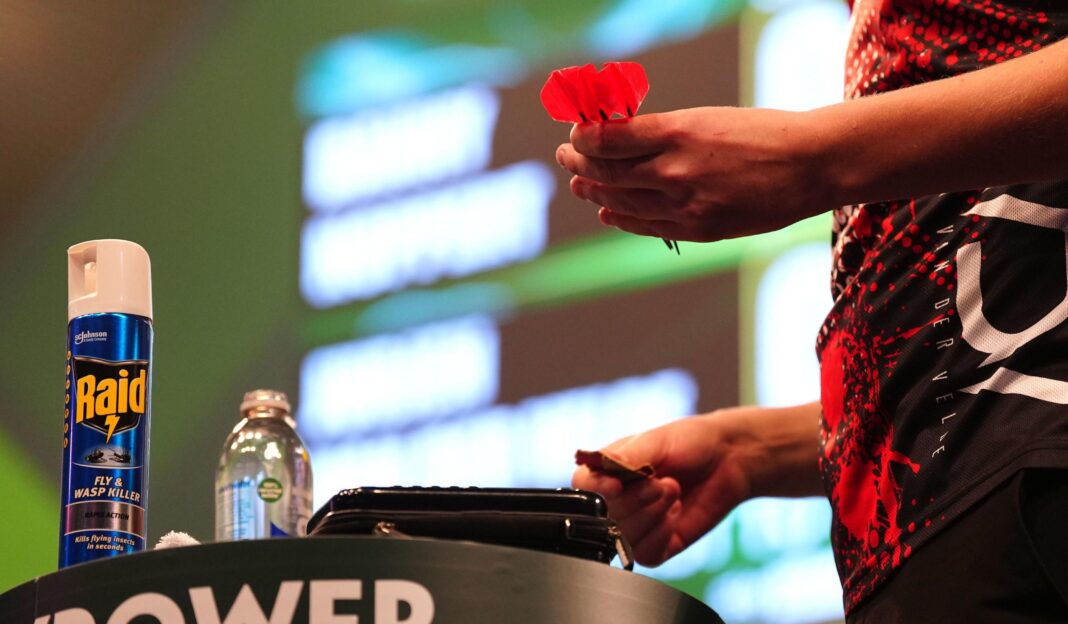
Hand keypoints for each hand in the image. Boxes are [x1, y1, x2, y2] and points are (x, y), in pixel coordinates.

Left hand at [555, 107, 831, 242]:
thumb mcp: (707, 118)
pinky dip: (622, 218)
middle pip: (608, 171)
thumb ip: (662, 131)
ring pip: (622, 200)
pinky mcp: (699, 228)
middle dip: (580, 163)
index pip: (608, 139)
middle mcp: (676, 170)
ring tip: (580, 185)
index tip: (575, 132)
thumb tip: (619, 137)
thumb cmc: (760, 134)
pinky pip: (648, 226)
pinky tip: (608, 212)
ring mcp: (686, 204)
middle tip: (566, 157)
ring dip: (595, 191)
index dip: (583, 137)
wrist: (810, 166)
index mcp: (678, 132)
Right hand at [572, 413, 750, 566]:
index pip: (583, 487)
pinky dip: (663, 534)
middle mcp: (616, 500)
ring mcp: (635, 525)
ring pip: (624, 538)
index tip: (618, 485)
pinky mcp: (656, 545)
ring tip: (674, 492)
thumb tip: (603, 470)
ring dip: (653, 516)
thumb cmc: (690, 442)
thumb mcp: (656, 441)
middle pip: (604, 516)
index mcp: (607, 470)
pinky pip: (646, 554)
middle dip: (637, 500)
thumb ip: (627, 457)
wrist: (729, 459)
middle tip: (664, 482)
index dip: (597, 490)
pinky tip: (676, 514)